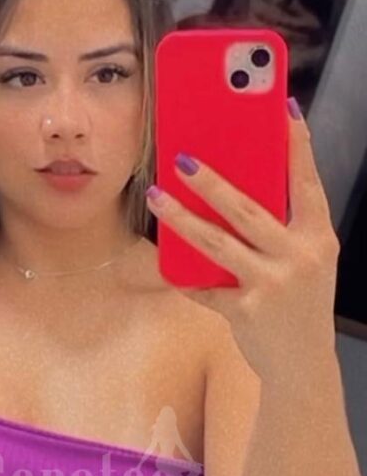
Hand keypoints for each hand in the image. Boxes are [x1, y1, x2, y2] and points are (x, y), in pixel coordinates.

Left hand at [145, 101, 339, 381]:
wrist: (302, 365)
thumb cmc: (300, 304)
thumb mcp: (308, 262)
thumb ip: (283, 229)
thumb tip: (237, 188)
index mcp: (319, 239)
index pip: (309, 184)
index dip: (298, 147)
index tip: (284, 110)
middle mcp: (299, 258)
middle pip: (248, 210)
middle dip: (212, 181)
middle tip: (181, 157)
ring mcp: (271, 285)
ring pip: (217, 243)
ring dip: (181, 217)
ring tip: (156, 195)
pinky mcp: (244, 311)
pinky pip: (204, 286)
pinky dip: (183, 274)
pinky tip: (164, 263)